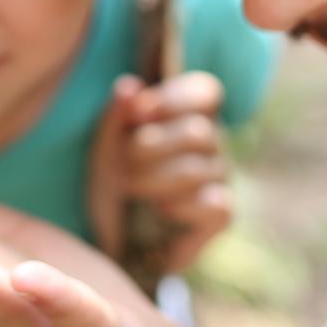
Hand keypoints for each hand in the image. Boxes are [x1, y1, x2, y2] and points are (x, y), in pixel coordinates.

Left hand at [88, 72, 232, 271]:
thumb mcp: (104, 146)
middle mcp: (211, 142)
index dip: (173, 100)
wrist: (109, 239)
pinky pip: (216, 204)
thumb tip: (130, 87)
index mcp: (186, 114)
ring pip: (199, 169)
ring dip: (154, 181)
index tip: (140, 114)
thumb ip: (116, 116)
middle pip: (199, 131)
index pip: (206, 91)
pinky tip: (161, 211)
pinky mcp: (222, 214)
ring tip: (131, 190)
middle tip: (124, 165)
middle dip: (151, 148)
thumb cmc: (110, 182)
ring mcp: (220, 177)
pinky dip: (181, 207)